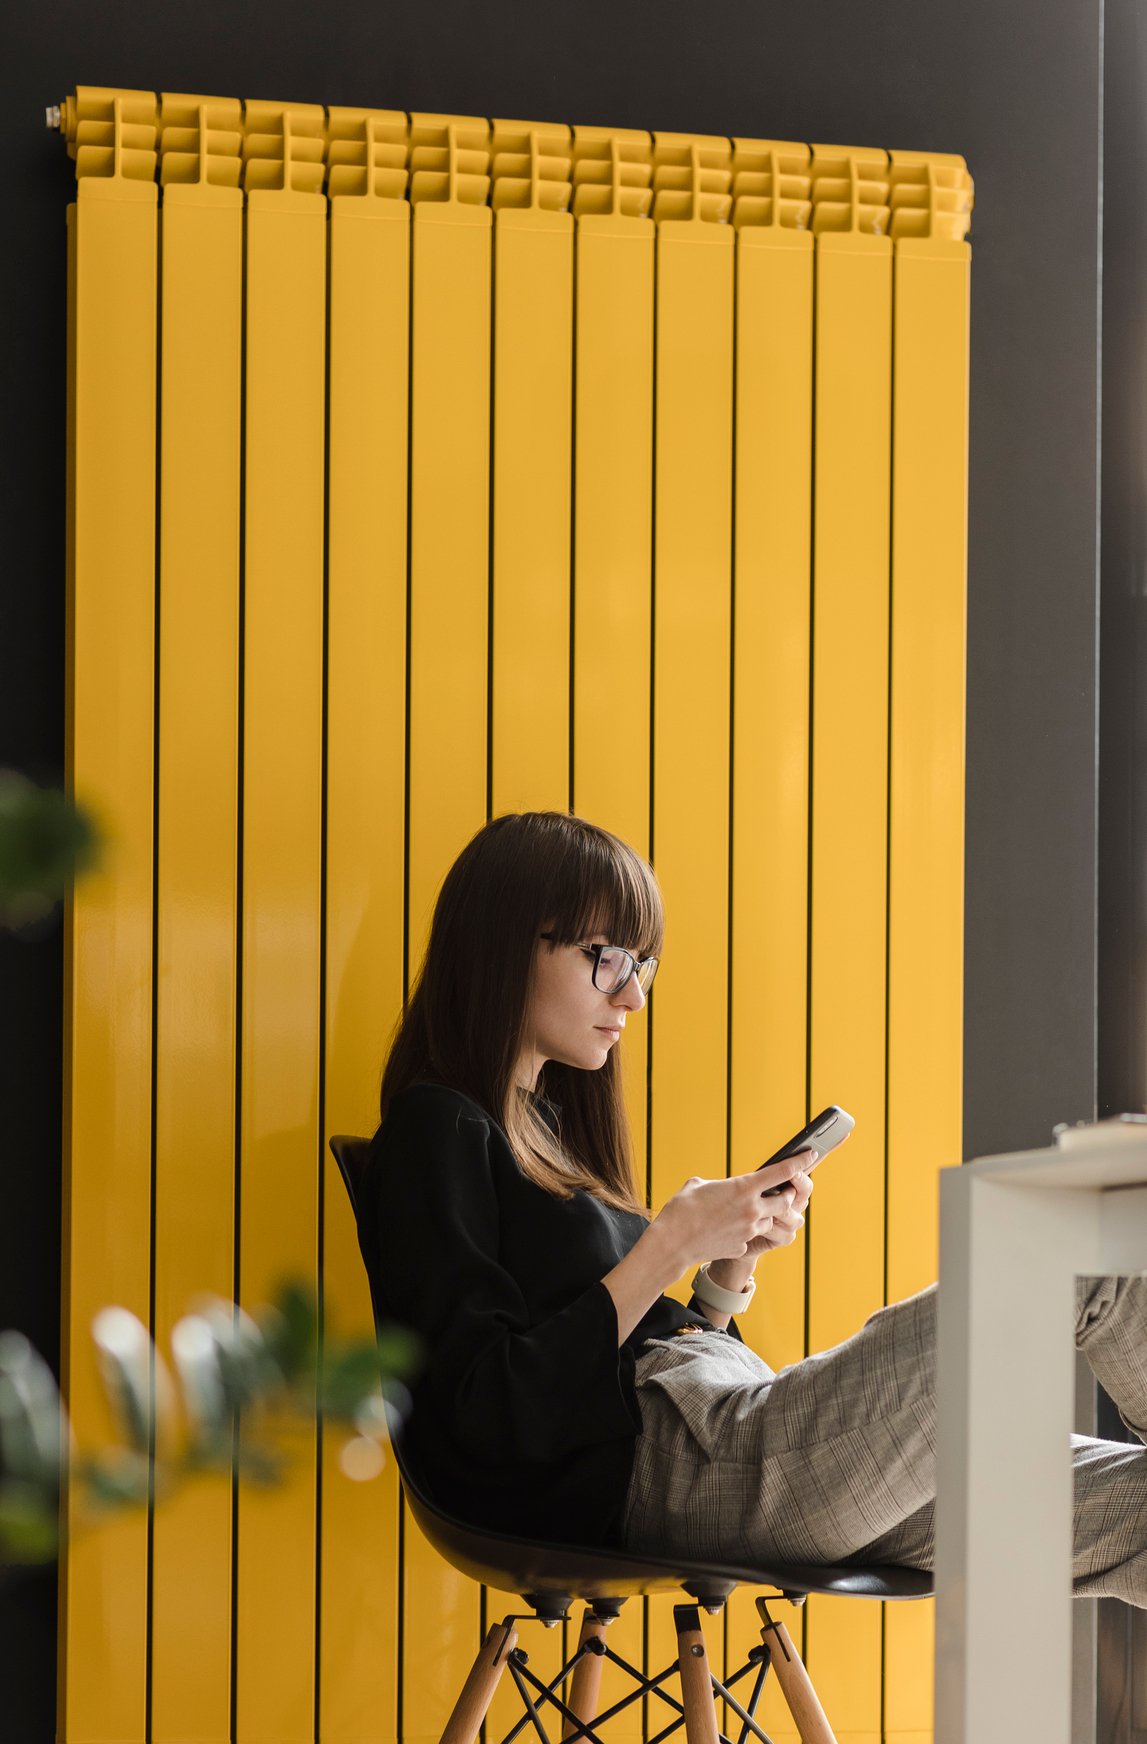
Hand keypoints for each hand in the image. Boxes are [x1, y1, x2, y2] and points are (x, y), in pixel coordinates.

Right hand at [651, 1155, 807, 1274]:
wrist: (672, 1243)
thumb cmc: (681, 1210)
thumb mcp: (698, 1185)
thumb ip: (717, 1185)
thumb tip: (719, 1189)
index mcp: (743, 1187)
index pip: (782, 1171)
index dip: (800, 1161)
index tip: (810, 1155)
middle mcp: (752, 1209)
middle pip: (786, 1201)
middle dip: (788, 1195)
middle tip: (783, 1191)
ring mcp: (749, 1230)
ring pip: (770, 1220)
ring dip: (765, 1215)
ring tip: (748, 1211)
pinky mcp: (742, 1246)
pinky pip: (751, 1237)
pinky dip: (745, 1232)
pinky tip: (727, 1230)